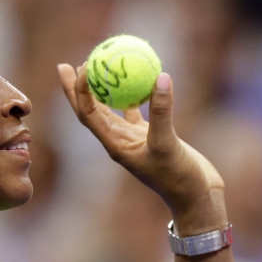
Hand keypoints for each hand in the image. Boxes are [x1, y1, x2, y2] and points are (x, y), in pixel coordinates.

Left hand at [57, 64, 226, 229]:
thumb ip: (163, 112)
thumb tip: (161, 76)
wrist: (195, 196)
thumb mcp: (168, 145)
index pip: (88, 114)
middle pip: (90, 110)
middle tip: (66, 64)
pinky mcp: (150, 136)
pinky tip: (134, 76)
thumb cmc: (178, 178)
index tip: (79, 67)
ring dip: (100, 88)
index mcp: (115, 146)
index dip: (79, 91)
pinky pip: (136, 110)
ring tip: (94, 65)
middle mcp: (119, 141)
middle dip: (76, 88)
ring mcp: (133, 138)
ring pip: (111, 108)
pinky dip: (134, 93)